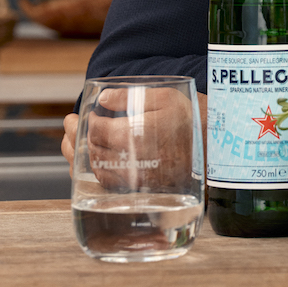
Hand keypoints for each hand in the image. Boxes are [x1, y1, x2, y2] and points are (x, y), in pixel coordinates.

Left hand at [63, 90, 208, 189]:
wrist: (217, 147)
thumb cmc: (192, 118)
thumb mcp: (164, 96)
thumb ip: (129, 96)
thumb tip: (102, 99)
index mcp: (134, 137)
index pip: (97, 132)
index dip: (87, 122)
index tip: (87, 113)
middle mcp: (132, 162)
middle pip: (93, 152)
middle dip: (75, 137)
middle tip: (69, 123)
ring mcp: (136, 180)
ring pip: (97, 171)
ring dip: (78, 156)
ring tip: (71, 142)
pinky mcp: (142, 190)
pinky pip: (109, 185)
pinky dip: (95, 172)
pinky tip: (93, 161)